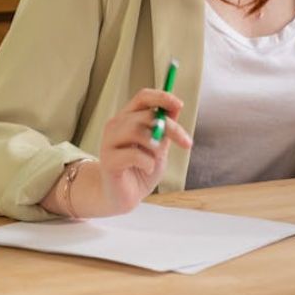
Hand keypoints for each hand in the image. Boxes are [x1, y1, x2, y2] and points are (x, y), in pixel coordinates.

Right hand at [94, 87, 191, 214]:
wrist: (125, 197)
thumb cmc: (142, 168)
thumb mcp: (160, 145)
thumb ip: (165, 127)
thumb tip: (176, 105)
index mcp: (128, 118)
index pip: (143, 97)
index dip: (161, 97)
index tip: (179, 104)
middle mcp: (115, 126)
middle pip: (146, 115)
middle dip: (170, 128)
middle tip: (185, 142)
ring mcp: (108, 142)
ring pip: (137, 131)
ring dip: (156, 146)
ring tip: (155, 159)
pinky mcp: (108, 161)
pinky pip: (134, 155)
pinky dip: (148, 162)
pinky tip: (147, 168)